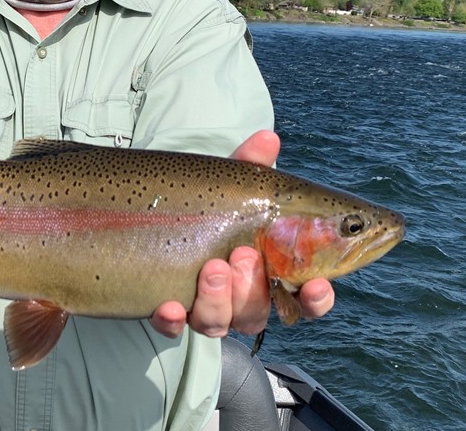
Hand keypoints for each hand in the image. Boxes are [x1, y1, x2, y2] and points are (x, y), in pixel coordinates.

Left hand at [149, 130, 334, 337]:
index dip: (316, 299)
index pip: (304, 298)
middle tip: (243, 256)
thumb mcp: (228, 185)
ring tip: (211, 268)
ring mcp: (204, 308)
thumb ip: (249, 166)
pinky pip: (172, 327)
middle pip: (259, 312)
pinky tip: (167, 305)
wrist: (149, 218)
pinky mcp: (169, 313)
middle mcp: (239, 298)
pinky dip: (172, 320)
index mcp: (268, 272)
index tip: (316, 286)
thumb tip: (267, 138)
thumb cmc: (207, 207)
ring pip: (220, 323)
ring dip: (218, 300)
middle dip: (253, 287)